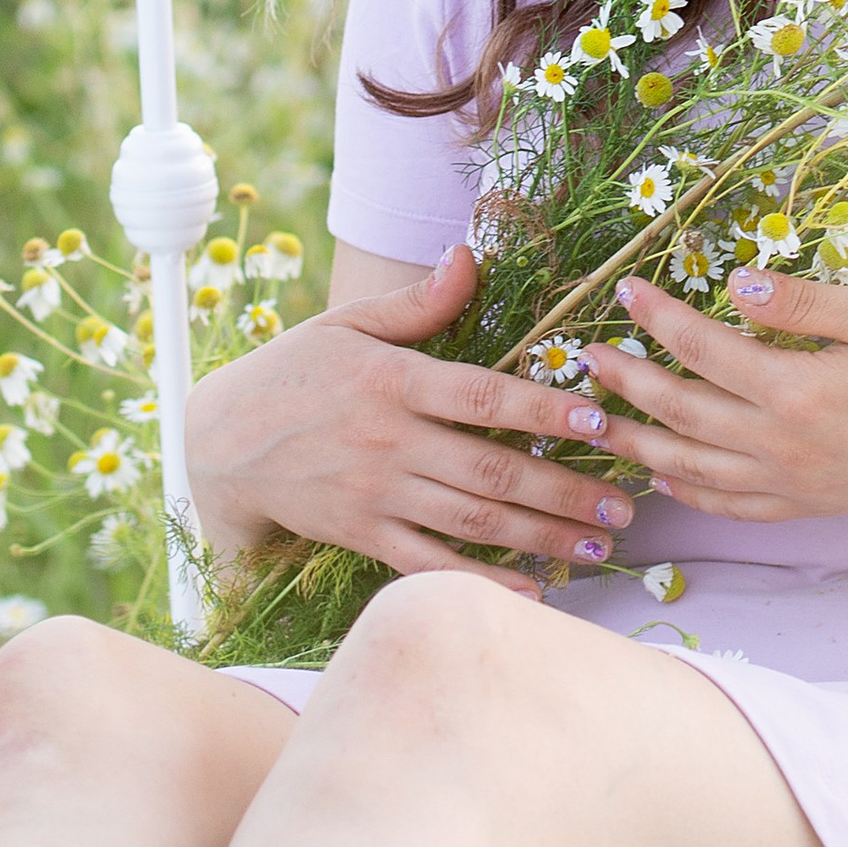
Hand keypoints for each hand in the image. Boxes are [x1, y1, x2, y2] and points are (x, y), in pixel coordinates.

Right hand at [182, 240, 640, 584]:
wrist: (222, 444)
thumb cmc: (297, 372)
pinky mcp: (362, 535)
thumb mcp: (349, 323)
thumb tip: (470, 257)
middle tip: (625, 506)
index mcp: (394, 381)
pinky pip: (429, 563)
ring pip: (471, 523)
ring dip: (541, 537)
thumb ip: (416, 302)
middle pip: (490, 471)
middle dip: (564, 490)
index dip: (544, 409)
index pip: (482, 397)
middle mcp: (389, 442)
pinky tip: (532, 589)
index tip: (600, 421)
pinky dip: (481, 579)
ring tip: (599, 546)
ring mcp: (376, 495)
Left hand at [581, 266, 847, 522]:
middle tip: (585, 354)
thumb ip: (808, 305)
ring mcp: (790, 483)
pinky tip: (664, 477)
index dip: (659, 318)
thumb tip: (737, 286)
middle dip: (627, 381)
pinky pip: (728, 506)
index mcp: (799, 389)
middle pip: (681, 412)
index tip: (626, 291)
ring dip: (637, 442)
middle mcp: (782, 445)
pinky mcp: (804, 506)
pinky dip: (686, 492)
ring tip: (597, 419)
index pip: (705, 348)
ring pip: (691, 468)